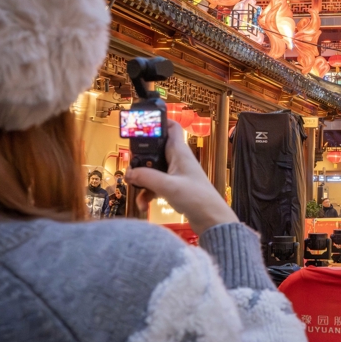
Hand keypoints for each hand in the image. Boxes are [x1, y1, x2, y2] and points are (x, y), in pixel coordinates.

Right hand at [125, 120, 237, 235]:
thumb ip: (147, 178)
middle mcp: (178, 160)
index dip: (159, 122)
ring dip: (142, 180)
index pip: (171, 128)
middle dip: (141, 158)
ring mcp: (176, 174)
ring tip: (134, 188)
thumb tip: (129, 173)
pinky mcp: (174, 188)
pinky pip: (155, 186)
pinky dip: (147, 193)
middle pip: (155, 151)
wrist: (211, 219)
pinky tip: (143, 204)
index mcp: (180, 153)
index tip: (142, 124)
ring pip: (153, 170)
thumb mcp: (169, 186)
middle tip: (131, 167)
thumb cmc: (198, 199)